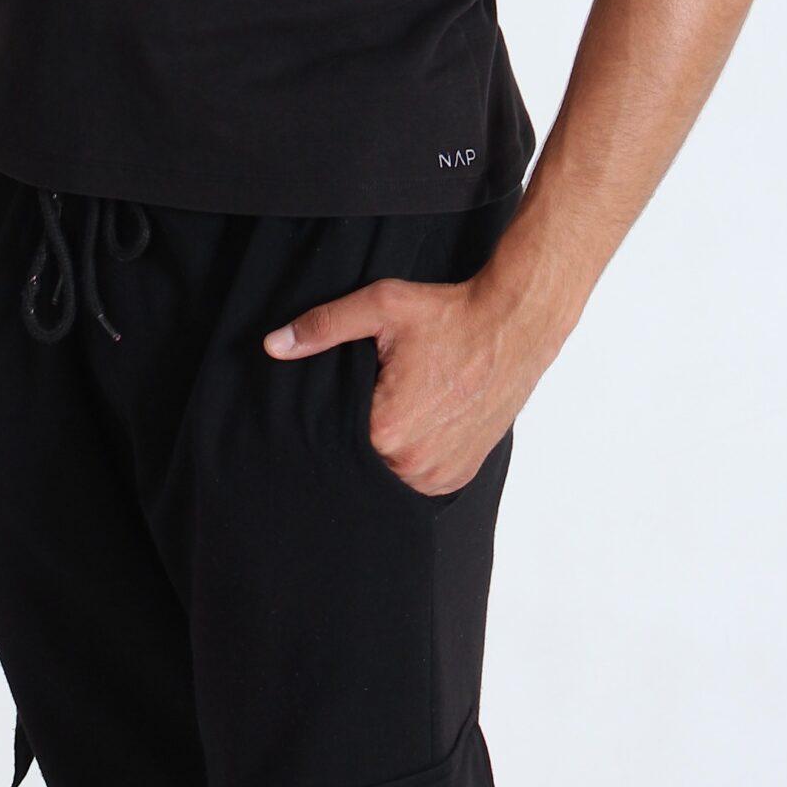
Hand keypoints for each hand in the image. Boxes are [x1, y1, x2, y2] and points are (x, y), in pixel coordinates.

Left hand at [262, 271, 542, 498]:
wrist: (513, 323)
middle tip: (379, 391)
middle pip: (362, 457)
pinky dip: (414, 457)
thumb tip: (274, 345)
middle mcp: (414, 463)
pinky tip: (420, 421)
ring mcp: (441, 474)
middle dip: (361, 430)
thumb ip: (323, 327)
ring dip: (388, 447)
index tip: (349, 391)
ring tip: (401, 404)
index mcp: (387, 429)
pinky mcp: (461, 475)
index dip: (333, 415)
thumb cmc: (450, 315)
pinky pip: (420, 478)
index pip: (334, 438)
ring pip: (389, 472)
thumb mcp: (381, 307)